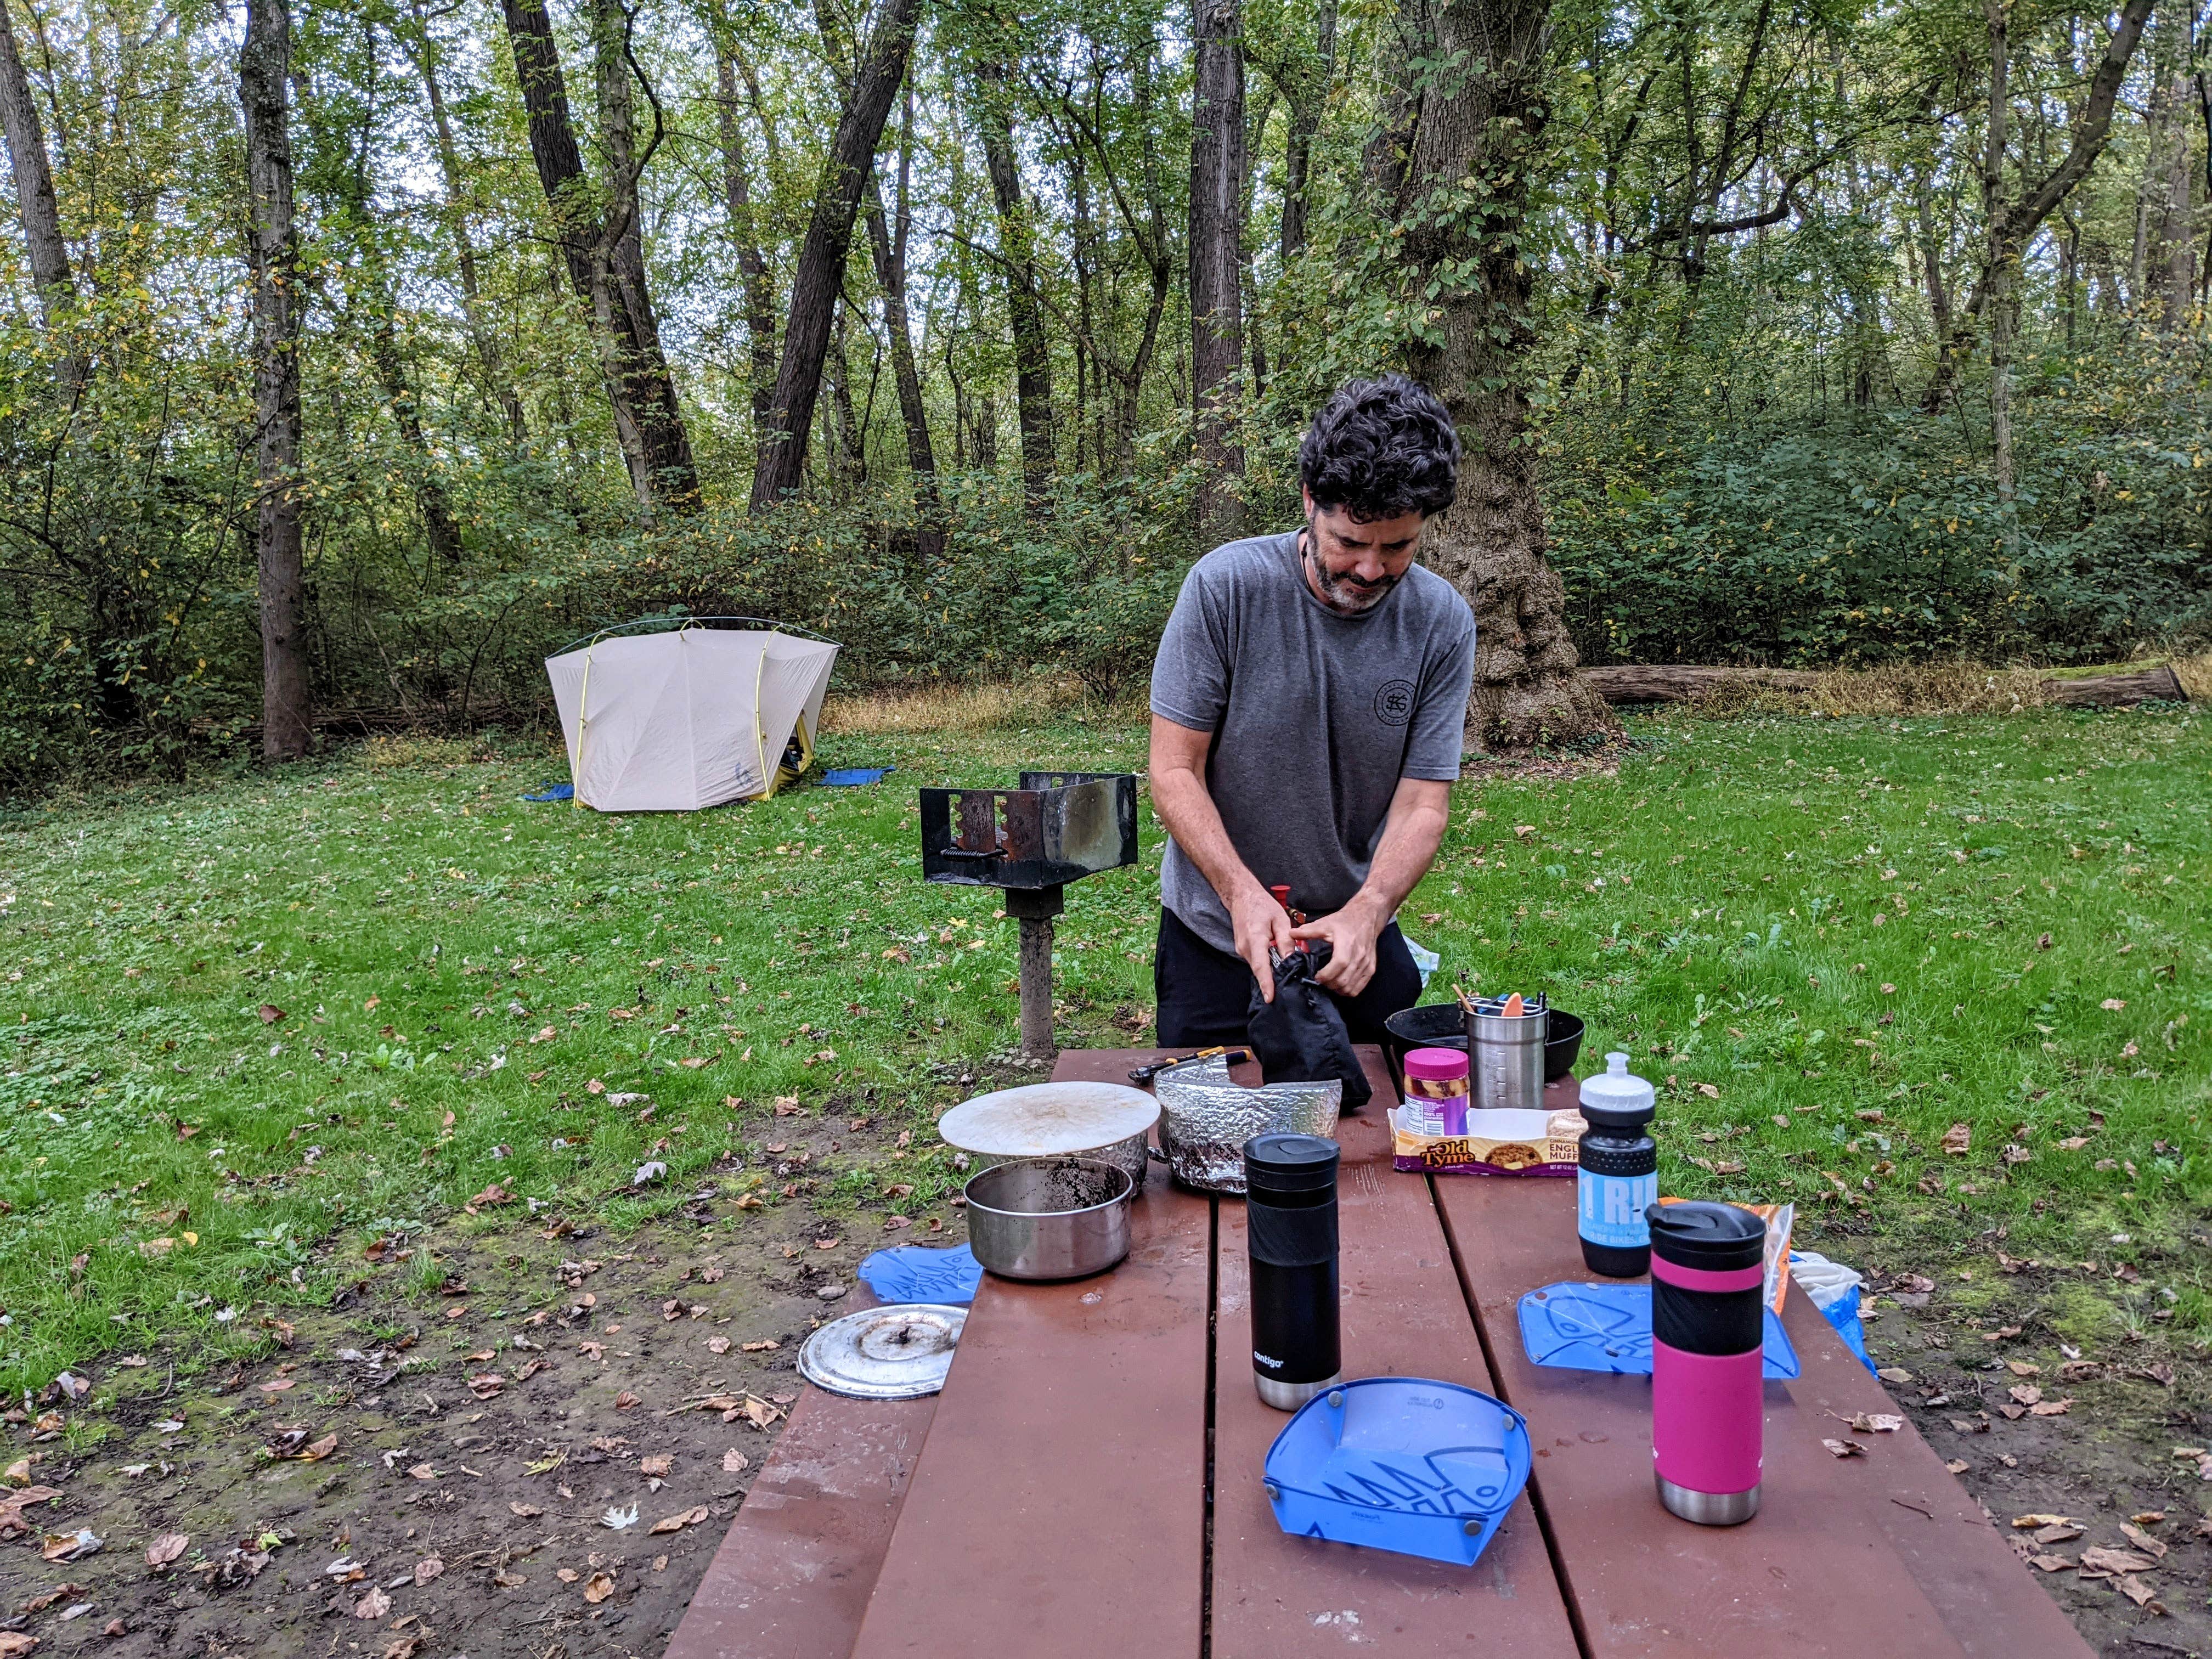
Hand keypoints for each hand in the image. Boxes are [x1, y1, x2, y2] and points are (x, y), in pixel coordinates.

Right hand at [1228, 887, 1295, 1001]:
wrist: (1242, 896)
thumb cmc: (1262, 905)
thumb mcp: (1280, 919)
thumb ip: (1286, 941)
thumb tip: (1291, 960)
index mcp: (1255, 938)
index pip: (1260, 966)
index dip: (1266, 983)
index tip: (1270, 997)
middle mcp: (1245, 947)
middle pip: (1260, 969)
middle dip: (1273, 979)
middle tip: (1289, 986)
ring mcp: (1241, 949)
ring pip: (1258, 966)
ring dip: (1271, 969)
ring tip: (1285, 968)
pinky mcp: (1242, 950)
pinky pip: (1256, 961)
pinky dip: (1266, 963)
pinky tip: (1275, 959)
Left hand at [1291, 899, 1386, 995]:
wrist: (1366, 918)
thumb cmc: (1346, 921)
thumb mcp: (1325, 923)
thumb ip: (1307, 931)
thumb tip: (1291, 934)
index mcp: (1347, 944)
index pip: (1338, 965)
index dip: (1326, 975)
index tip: (1316, 976)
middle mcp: (1359, 955)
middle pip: (1343, 980)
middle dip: (1329, 984)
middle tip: (1320, 980)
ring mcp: (1367, 963)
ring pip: (1351, 987)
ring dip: (1337, 989)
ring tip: (1329, 983)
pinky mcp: (1371, 968)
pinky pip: (1359, 987)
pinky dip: (1348, 990)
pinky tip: (1340, 984)